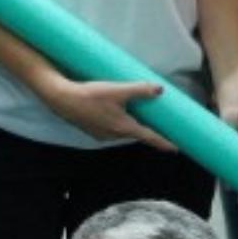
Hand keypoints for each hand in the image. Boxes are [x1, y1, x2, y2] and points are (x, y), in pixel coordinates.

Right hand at [32, 70, 164, 146]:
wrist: (62, 99)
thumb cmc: (90, 95)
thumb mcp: (118, 90)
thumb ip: (140, 90)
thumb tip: (160, 90)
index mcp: (124, 127)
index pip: (149, 137)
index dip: (163, 143)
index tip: (175, 149)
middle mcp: (114, 135)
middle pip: (136, 134)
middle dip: (146, 130)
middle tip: (158, 125)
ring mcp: (102, 135)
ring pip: (123, 131)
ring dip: (130, 125)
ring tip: (136, 114)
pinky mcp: (93, 130)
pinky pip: (112, 129)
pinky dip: (118, 123)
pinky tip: (115, 112)